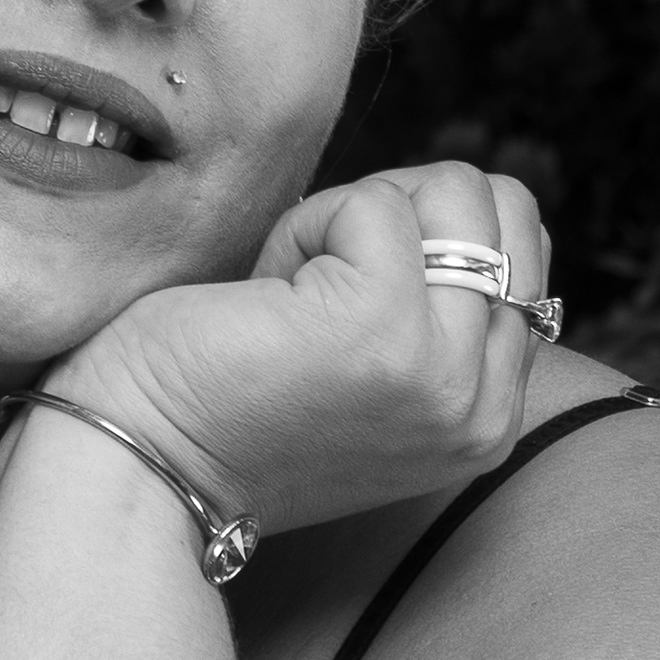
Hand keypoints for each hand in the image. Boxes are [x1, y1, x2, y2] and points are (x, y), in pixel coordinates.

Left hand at [48, 162, 554, 538]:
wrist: (141, 465)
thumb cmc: (230, 407)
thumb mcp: (373, 374)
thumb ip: (439, 316)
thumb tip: (475, 202)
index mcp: (488, 419)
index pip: (518, 252)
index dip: (422, 242)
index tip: (341, 310)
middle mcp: (480, 405)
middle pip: (502, 209)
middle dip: (401, 215)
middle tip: (317, 292)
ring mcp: (441, 367)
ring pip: (451, 194)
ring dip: (351, 219)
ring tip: (293, 297)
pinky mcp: (384, 322)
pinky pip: (372, 204)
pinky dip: (303, 225)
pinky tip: (265, 296)